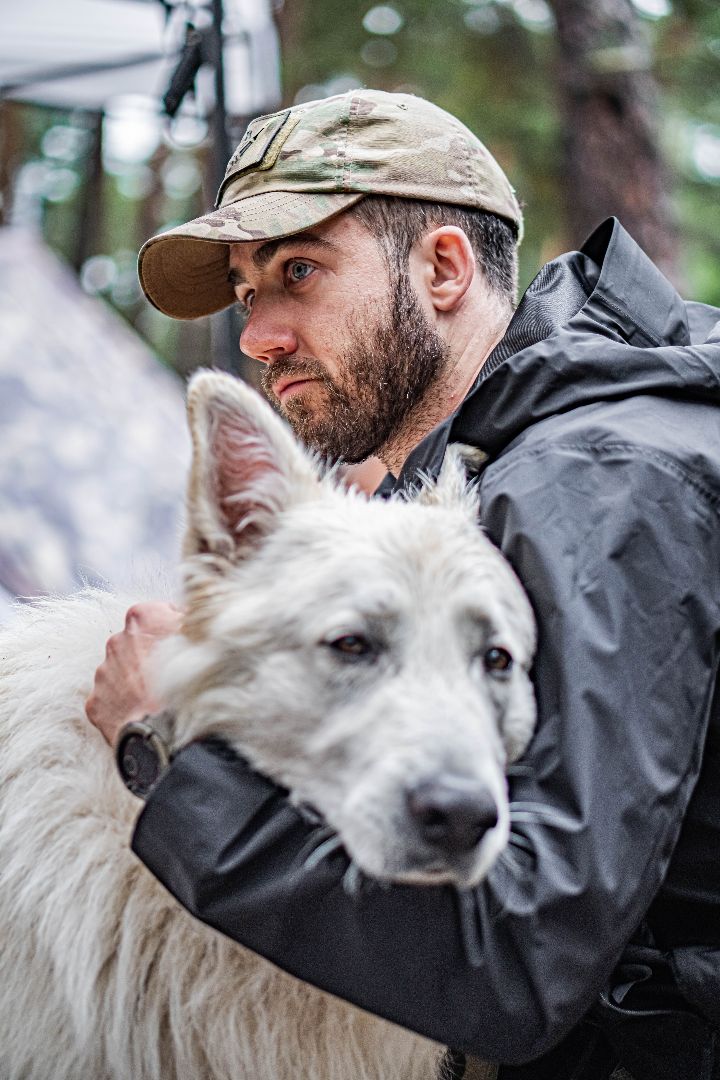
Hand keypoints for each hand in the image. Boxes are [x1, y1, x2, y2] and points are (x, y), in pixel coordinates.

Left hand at [85, 602, 182, 745]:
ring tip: (159, 698)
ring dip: (137, 680)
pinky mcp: (96, 703)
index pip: (159, 614)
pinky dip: (125, 704)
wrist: (169, 735)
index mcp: (143, 619)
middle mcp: (117, 641)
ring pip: (121, 671)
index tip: (186, 644)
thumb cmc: (192, 685)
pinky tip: (144, 713)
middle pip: (137, 642)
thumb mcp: (207, 640)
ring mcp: (104, 673)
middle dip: (152, 655)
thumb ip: (195, 622)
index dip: (175, 629)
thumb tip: (196, 617)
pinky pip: (112, 699)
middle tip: (174, 674)